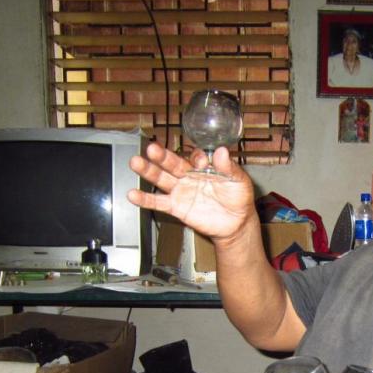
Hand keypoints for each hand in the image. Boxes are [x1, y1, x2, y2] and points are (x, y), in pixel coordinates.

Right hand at [127, 143, 255, 240]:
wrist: (236, 223)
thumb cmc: (238, 198)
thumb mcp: (239, 181)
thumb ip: (229, 167)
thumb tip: (221, 151)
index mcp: (204, 167)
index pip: (194, 157)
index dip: (196, 157)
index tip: (200, 161)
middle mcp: (189, 176)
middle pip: (171, 163)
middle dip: (161, 156)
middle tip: (151, 149)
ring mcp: (181, 191)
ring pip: (161, 179)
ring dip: (148, 171)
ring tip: (135, 163)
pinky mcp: (176, 207)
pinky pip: (158, 202)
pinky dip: (145, 199)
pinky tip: (133, 195)